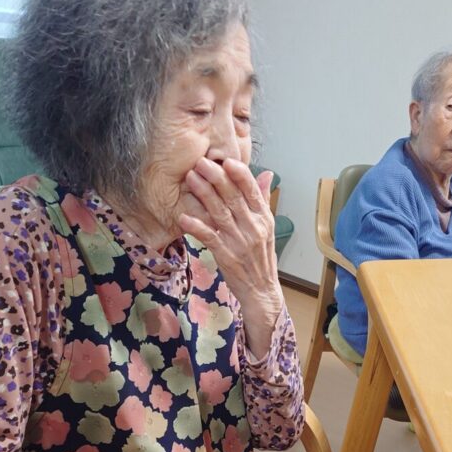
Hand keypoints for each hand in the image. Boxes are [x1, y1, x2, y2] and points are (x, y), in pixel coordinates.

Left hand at [178, 158, 283, 356]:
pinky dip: (196, 227)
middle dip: (216, 178)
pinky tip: (183, 217)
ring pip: (220, 214)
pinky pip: (209, 238)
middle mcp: (253, 229)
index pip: (252, 191)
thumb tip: (266, 174)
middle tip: (200, 163)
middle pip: (233, 199)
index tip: (226, 160)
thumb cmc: (261, 258)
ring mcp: (239, 243)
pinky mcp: (226, 257)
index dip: (240, 174)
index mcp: (263, 219)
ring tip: (190, 180)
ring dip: (203, 195)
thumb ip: (264, 200)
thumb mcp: (267, 228)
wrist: (261, 291)